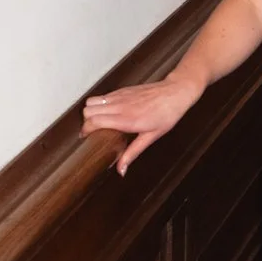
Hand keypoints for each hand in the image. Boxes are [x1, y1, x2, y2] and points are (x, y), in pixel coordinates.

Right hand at [82, 73, 201, 175]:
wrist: (176, 92)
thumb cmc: (167, 114)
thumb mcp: (151, 137)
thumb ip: (132, 153)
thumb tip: (121, 169)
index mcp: (127, 119)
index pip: (94, 121)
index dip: (85, 130)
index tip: (86, 138)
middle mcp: (120, 106)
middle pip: (88, 110)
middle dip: (85, 122)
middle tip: (91, 132)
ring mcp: (120, 96)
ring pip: (92, 101)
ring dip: (90, 111)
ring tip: (97, 122)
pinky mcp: (122, 90)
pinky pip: (102, 96)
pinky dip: (99, 104)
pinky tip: (108, 112)